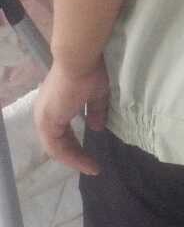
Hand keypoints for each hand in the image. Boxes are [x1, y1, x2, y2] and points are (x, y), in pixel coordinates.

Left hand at [34, 59, 109, 175]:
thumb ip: (95, 112)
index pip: (62, 134)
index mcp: (54, 106)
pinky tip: (85, 162)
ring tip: (90, 167)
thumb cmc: (88, 72)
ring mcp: (44, 117)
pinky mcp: (47, 121)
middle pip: (57, 143)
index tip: (93, 157)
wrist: (79, 59)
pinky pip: (56, 147)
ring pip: (55, 147)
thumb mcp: (96, 94)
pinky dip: (70, 156)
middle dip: (75, 155)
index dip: (77, 147)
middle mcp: (44, 113)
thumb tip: (97, 127)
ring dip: (73, 158)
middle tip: (91, 164)